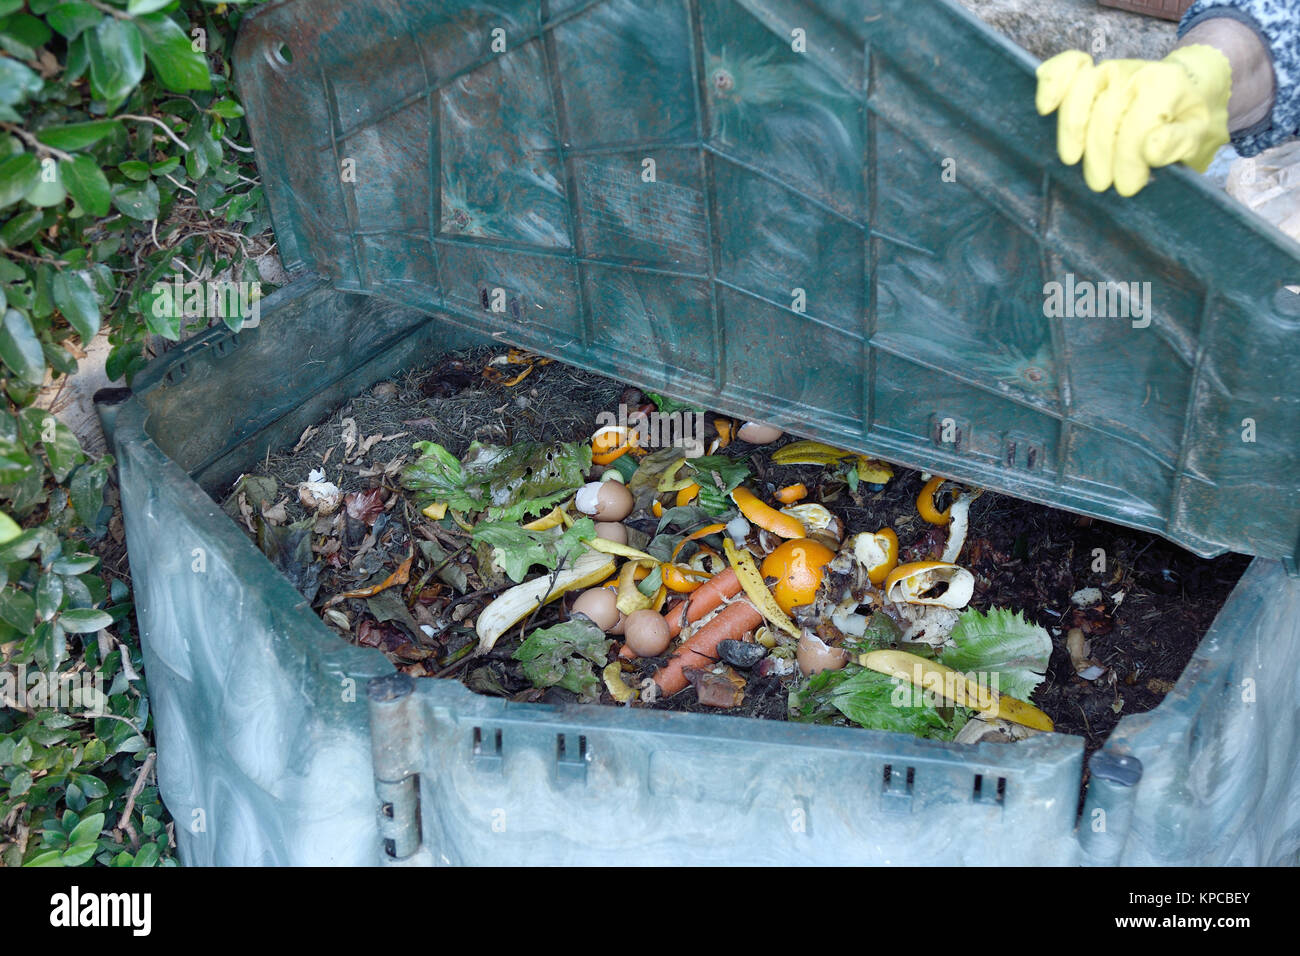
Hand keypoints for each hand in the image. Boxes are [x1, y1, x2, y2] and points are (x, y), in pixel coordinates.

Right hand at [1035, 46, 1231, 196]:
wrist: (1188, 92)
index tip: (1130, 186)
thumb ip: (1178, 142)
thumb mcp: (1198, 135)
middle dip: (1100, 155)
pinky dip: (1052, 83)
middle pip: (1104, 116)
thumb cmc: (1186, 120)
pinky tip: (1045, 107)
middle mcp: (1135, 71)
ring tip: (1072, 159)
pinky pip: (1066, 67)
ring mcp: (1109, 70)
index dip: (1128, 160)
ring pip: (1079, 97)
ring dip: (1071, 132)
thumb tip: (1150, 150)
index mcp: (1167, 84)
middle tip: (1101, 184)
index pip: (1137, 125)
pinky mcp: (1090, 72)